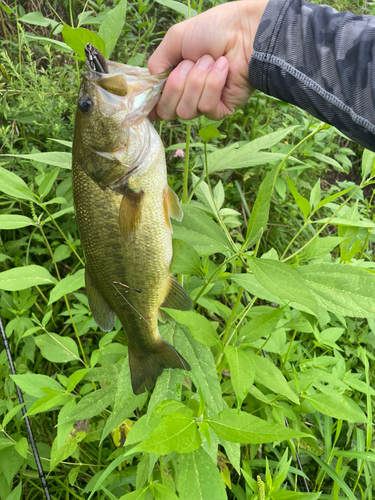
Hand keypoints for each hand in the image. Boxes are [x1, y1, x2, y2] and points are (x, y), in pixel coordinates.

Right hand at [147, 0, 268, 120]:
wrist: (245, 31)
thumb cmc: (213, 30)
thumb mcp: (175, 39)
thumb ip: (156, 64)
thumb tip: (150, 89)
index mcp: (173, 80)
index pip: (156, 106)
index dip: (152, 103)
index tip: (151, 94)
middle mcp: (186, 96)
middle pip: (167, 111)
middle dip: (176, 84)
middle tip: (191, 62)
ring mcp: (203, 104)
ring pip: (185, 111)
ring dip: (197, 81)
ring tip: (210, 61)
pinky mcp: (221, 110)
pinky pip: (206, 107)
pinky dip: (213, 84)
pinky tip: (223, 68)